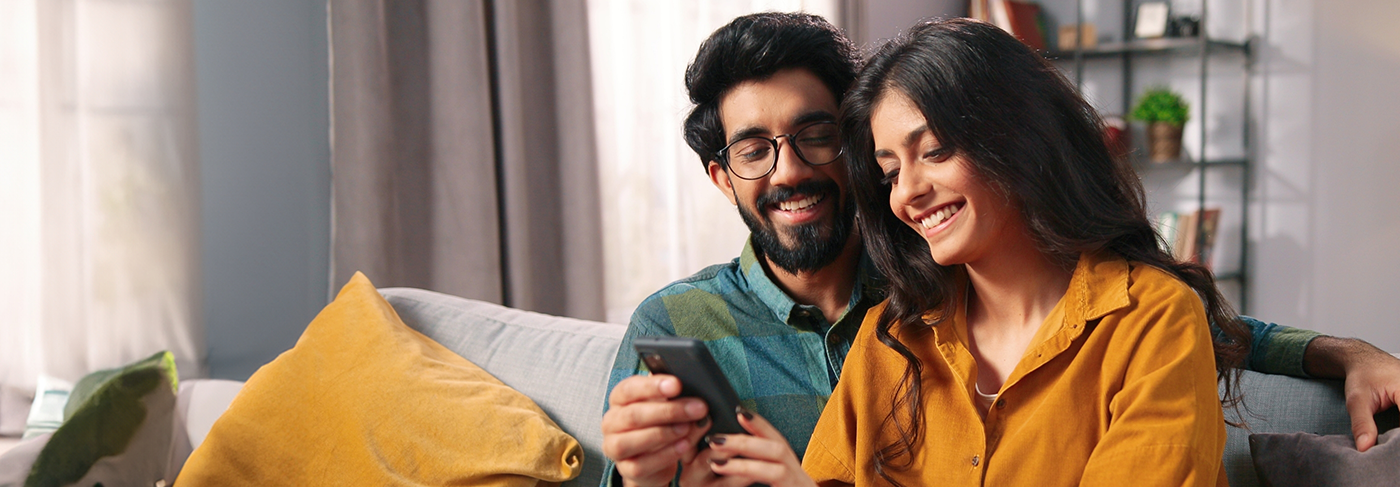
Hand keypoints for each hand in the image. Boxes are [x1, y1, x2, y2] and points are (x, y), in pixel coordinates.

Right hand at [602, 374, 711, 486]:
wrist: (654, 456)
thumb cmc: (657, 423)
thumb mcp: (664, 404)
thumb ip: (674, 398)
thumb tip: (694, 397)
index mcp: (619, 399)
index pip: (630, 388)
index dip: (653, 386)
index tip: (677, 385)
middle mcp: (612, 422)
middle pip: (634, 415)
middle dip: (668, 411)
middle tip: (697, 408)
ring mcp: (615, 447)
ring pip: (633, 440)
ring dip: (664, 433)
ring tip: (688, 428)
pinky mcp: (626, 469)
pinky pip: (643, 464)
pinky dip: (666, 454)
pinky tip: (683, 446)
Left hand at [696, 407, 816, 486]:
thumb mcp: (777, 481)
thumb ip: (762, 470)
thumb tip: (730, 456)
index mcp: (795, 474)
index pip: (778, 442)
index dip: (761, 426)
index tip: (740, 412)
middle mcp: (802, 479)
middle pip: (780, 450)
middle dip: (746, 442)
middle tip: (716, 439)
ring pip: (777, 471)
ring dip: (746, 464)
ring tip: (717, 462)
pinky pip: (778, 484)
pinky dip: (753, 477)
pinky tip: (732, 476)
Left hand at [1340, 346, 1399, 451]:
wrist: (1365, 360)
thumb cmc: (1362, 376)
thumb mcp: (1356, 400)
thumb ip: (1362, 424)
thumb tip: (1365, 448)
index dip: (1398, 438)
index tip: (1391, 449)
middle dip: (1398, 435)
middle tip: (1388, 445)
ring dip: (1399, 431)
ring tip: (1390, 436)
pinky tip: (1395, 434)